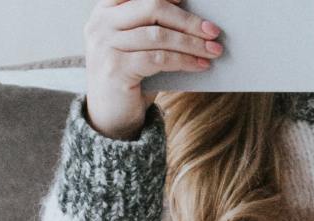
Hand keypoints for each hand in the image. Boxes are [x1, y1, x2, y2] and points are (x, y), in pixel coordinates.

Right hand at [84, 0, 223, 138]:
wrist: (109, 116)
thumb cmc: (129, 75)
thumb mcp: (136, 45)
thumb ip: (152, 25)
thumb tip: (196, 18)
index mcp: (104, 12)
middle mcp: (100, 25)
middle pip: (151, 7)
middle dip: (187, 20)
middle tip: (213, 31)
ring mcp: (105, 46)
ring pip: (158, 35)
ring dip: (192, 43)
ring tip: (213, 50)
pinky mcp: (115, 69)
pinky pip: (158, 58)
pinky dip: (184, 60)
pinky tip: (200, 65)